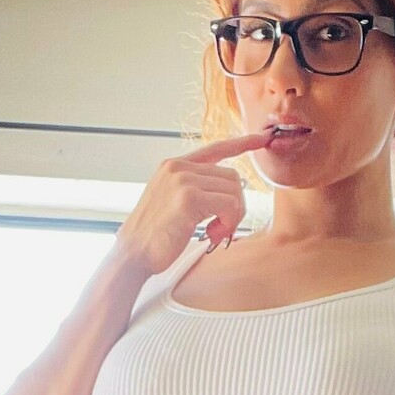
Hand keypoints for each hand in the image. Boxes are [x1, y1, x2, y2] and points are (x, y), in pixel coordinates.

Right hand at [114, 125, 278, 276]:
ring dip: (232, 217)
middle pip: (231, 176)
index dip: (242, 143)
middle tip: (222, 229)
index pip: (215, 148)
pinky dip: (229, 222)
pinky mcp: (189, 198)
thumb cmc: (154, 237)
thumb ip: (195, 189)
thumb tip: (230, 190)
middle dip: (235, 205)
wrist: (132, 255)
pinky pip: (229, 204)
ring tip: (215, 233)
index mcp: (173, 166)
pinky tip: (213, 235)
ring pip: (234, 190)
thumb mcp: (171, 202)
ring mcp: (182, 180)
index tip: (262, 139)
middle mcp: (177, 167)